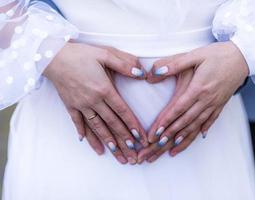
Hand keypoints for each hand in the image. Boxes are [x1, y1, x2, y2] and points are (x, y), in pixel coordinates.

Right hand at [44, 42, 147, 164]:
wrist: (52, 56)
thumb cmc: (81, 54)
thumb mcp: (105, 53)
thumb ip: (125, 64)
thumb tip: (142, 74)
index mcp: (104, 89)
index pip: (122, 111)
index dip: (132, 125)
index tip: (140, 138)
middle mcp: (93, 101)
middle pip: (112, 124)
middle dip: (124, 141)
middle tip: (132, 156)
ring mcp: (81, 105)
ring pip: (97, 128)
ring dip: (108, 142)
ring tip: (117, 155)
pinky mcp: (70, 106)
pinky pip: (78, 123)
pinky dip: (84, 134)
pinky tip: (88, 143)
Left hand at [139, 41, 248, 162]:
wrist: (245, 56)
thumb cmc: (218, 54)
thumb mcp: (195, 55)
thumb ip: (174, 64)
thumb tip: (153, 73)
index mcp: (198, 88)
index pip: (177, 109)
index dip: (165, 122)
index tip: (154, 134)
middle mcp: (206, 100)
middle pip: (185, 122)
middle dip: (169, 136)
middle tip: (157, 147)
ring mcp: (215, 104)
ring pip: (197, 125)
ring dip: (184, 139)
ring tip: (172, 150)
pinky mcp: (221, 104)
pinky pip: (210, 121)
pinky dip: (201, 131)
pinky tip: (197, 137)